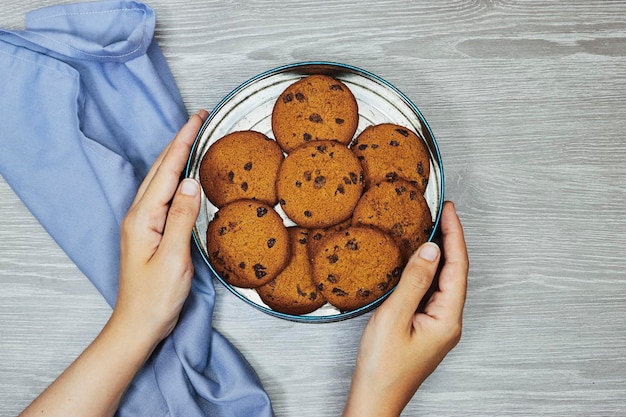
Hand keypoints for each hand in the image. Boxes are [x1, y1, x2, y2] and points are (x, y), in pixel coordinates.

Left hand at [113, 109, 208, 348]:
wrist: (138, 324)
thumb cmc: (155, 297)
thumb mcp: (174, 257)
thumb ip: (180, 217)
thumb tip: (191, 182)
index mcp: (143, 217)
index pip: (167, 171)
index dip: (182, 142)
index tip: (197, 119)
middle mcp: (138, 214)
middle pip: (160, 169)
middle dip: (179, 141)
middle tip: (198, 119)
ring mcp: (141, 223)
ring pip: (160, 179)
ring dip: (176, 155)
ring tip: (192, 138)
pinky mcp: (149, 231)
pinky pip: (163, 195)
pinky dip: (175, 177)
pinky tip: (185, 176)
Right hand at [343, 201, 467, 416]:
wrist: (375, 398)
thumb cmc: (382, 367)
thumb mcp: (394, 317)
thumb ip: (414, 281)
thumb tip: (431, 250)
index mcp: (447, 319)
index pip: (457, 266)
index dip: (454, 235)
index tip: (448, 210)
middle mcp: (449, 321)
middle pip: (455, 272)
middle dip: (450, 239)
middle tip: (440, 212)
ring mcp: (438, 325)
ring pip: (444, 281)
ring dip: (440, 253)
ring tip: (431, 228)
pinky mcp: (426, 327)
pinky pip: (432, 291)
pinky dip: (427, 270)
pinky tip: (417, 260)